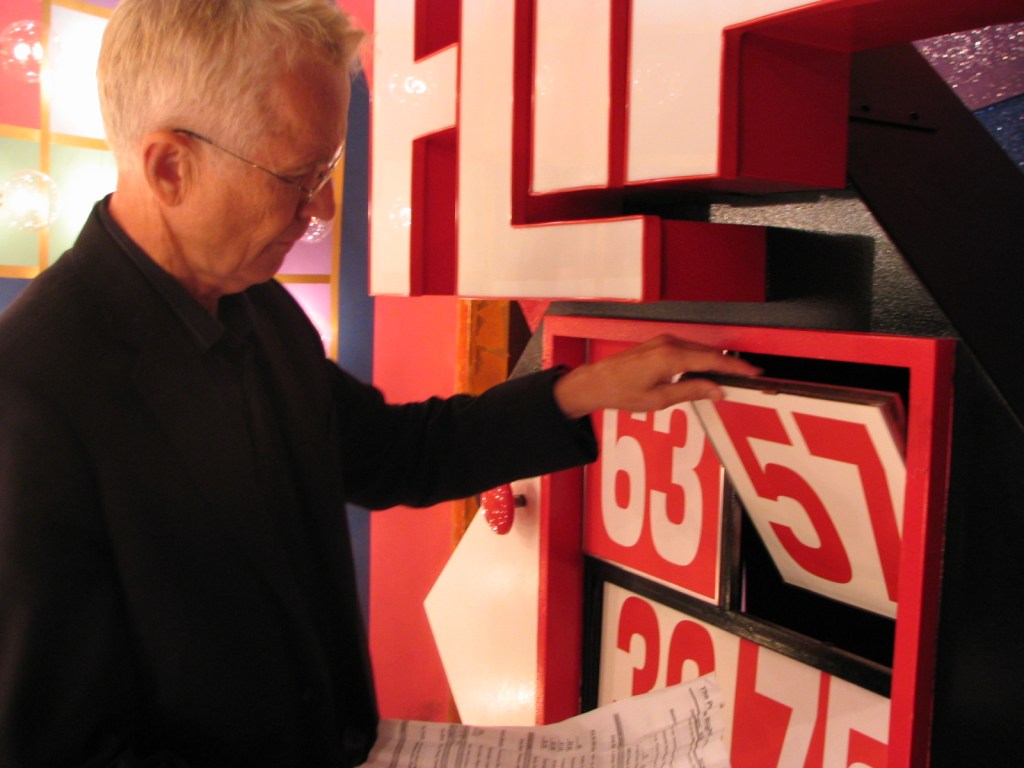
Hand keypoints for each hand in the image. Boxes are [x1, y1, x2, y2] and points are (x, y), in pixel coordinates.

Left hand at [553, 334, 761, 418]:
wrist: (597, 382)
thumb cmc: (623, 393)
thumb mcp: (659, 400)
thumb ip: (691, 392)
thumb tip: (717, 390)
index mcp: (671, 357)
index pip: (713, 360)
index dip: (735, 367)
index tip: (753, 372)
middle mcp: (670, 343)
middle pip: (709, 353)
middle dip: (729, 364)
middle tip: (748, 376)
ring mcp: (664, 340)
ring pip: (699, 349)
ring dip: (716, 361)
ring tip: (731, 375)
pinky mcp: (659, 342)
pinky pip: (688, 348)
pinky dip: (701, 358)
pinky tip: (706, 370)